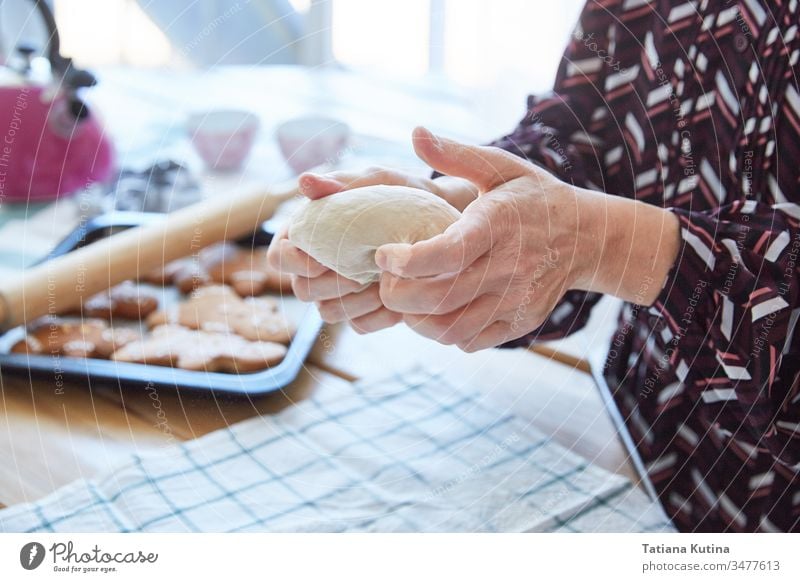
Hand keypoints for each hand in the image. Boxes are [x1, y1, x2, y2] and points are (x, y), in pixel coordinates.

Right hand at [266, 165, 477, 333]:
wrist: (448, 221)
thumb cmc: (407, 193)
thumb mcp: (380, 180)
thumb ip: (343, 182)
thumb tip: (303, 181)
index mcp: (310, 232)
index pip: (279, 255)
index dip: (293, 262)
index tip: (319, 259)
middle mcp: (320, 265)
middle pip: (302, 290)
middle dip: (330, 284)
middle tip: (360, 272)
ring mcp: (343, 292)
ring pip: (329, 312)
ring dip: (355, 301)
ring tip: (383, 281)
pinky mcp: (368, 311)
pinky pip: (360, 325)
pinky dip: (378, 314)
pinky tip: (398, 298)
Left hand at [374, 127, 679, 351]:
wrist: (588, 237)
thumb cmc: (533, 197)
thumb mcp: (502, 166)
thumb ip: (456, 155)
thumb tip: (415, 133)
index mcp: (497, 225)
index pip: (448, 254)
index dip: (406, 261)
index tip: (382, 255)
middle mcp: (509, 267)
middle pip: (440, 297)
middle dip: (397, 295)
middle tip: (384, 280)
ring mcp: (515, 300)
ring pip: (450, 328)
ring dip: (415, 320)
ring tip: (404, 299)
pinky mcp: (518, 323)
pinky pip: (469, 341)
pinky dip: (442, 333)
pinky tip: (434, 312)